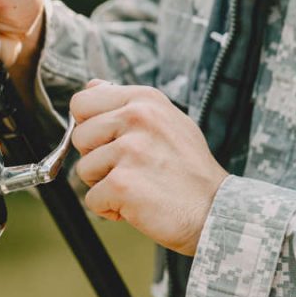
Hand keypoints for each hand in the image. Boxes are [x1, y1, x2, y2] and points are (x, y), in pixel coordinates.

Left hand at [69, 81, 227, 254]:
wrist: (216, 210)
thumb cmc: (189, 170)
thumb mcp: (166, 121)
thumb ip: (126, 103)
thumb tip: (92, 85)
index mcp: (144, 100)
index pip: (82, 102)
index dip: (89, 125)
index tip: (109, 141)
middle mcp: (137, 118)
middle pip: (79, 136)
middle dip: (96, 158)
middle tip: (131, 168)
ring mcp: (129, 150)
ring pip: (83, 169)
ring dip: (104, 185)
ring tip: (138, 185)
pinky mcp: (122, 183)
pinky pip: (91, 199)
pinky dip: (110, 208)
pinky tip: (137, 205)